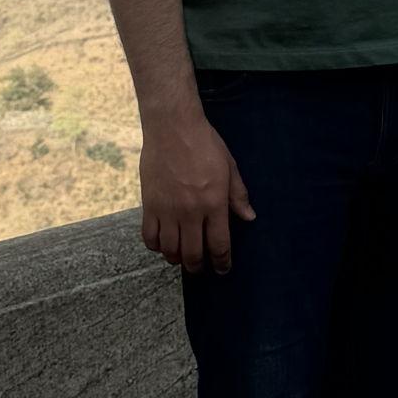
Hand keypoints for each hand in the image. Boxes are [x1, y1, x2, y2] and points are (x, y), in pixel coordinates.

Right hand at [139, 109, 255, 274]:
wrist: (172, 127)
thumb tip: (249, 217)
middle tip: (201, 267)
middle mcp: (190, 212)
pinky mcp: (149, 205)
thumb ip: (238, 195)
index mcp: (214, 203)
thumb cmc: (205, 144)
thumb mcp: (229, 167)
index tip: (223, 269)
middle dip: (198, 266)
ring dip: (177, 259)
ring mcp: (167, 210)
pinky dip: (156, 246)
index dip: (222, 262)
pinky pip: (149, 237)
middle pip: (193, 254)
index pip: (219, 245)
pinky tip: (163, 243)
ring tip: (182, 257)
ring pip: (169, 250)